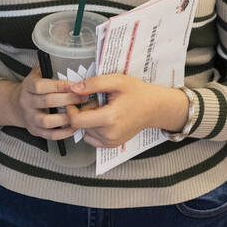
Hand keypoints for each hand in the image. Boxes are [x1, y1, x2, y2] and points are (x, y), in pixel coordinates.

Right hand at [0, 65, 88, 140]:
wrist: (16, 105)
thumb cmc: (33, 87)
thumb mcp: (36, 73)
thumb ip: (49, 66)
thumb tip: (67, 54)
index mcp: (28, 86)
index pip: (41, 86)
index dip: (58, 86)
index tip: (75, 85)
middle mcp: (27, 102)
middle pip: (47, 102)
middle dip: (68, 99)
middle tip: (84, 97)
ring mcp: (30, 118)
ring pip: (47, 121)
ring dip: (66, 118)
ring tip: (80, 113)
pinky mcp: (35, 131)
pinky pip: (50, 135)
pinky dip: (63, 133)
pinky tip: (75, 127)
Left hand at [65, 75, 187, 148]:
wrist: (154, 108)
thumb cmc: (137, 93)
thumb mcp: (117, 81)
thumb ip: (94, 83)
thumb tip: (74, 88)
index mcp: (109, 119)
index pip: (76, 121)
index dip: (71, 110)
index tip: (75, 100)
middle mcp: (109, 134)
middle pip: (80, 126)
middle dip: (83, 112)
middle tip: (96, 100)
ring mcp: (111, 142)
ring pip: (85, 132)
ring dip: (88, 120)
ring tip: (102, 108)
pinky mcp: (112, 145)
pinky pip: (93, 138)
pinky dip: (93, 128)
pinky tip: (104, 118)